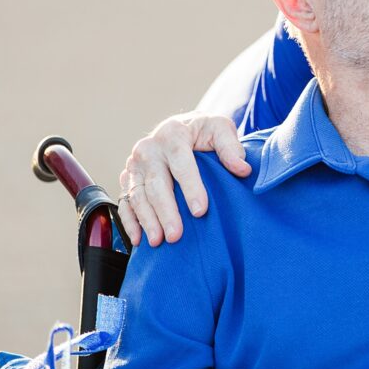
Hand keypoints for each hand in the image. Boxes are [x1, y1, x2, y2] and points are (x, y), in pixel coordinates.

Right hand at [117, 112, 250, 246]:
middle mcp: (149, 149)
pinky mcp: (127, 178)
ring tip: (158, 241)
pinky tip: (139, 238)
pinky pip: (125, 202)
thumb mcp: (220, 129)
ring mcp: (134, 165)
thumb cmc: (203, 131)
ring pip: (138, 195)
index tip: (201, 211)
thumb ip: (230, 147)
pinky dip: (130, 221)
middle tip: (176, 235)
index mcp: (172, 134)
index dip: (191, 188)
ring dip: (147, 220)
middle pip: (156, 184)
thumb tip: (243, 169)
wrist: (179, 127)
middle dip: (166, 212)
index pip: (181, 163)